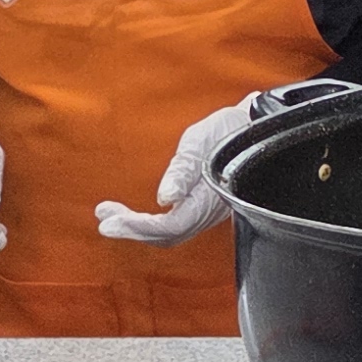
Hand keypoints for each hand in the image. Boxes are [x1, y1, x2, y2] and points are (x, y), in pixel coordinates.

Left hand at [99, 81, 352, 246]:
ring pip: (170, 233)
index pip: (168, 226)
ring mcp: (207, 212)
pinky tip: (137, 213)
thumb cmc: (232, 129)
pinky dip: (150, 223)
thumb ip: (183, 170)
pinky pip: (175, 225)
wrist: (259, 125)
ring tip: (110, 214)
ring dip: (138, 228)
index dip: (136, 227)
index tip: (107, 219)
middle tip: (103, 216)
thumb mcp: (202, 141)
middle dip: (131, 230)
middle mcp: (209, 213)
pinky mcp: (204, 207)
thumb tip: (164, 198)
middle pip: (166, 236)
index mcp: (210, 200)